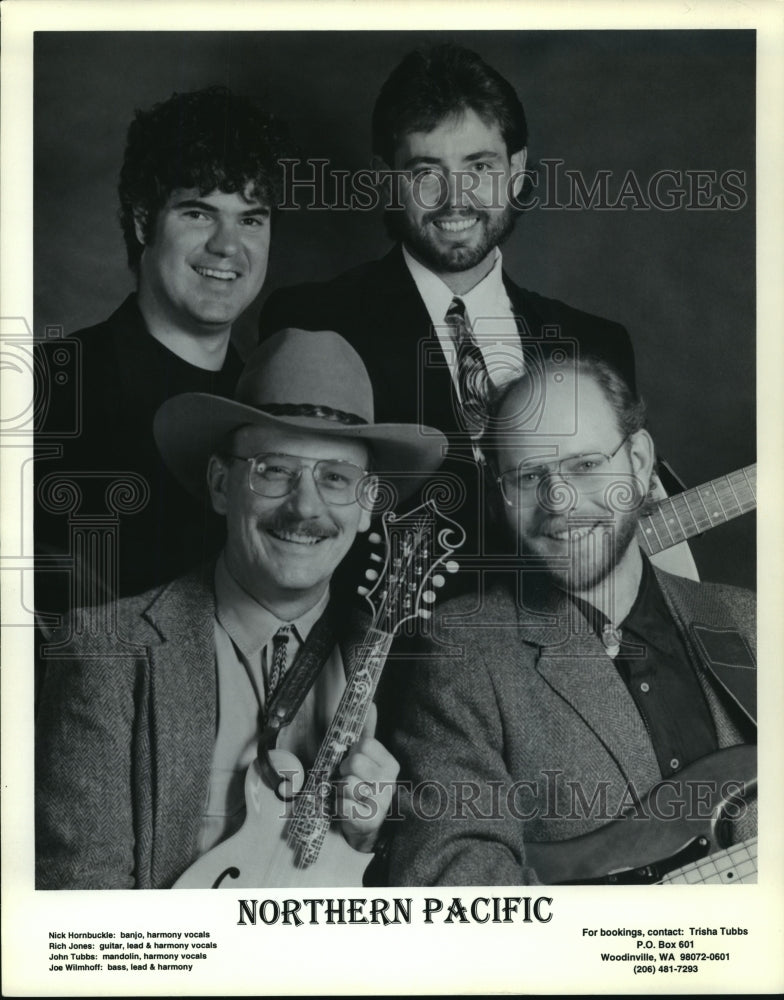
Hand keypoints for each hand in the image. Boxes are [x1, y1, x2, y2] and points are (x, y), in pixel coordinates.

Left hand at [335, 702, 398, 852]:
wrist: (367, 827)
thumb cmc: (364, 787)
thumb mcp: (368, 759)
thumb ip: (368, 732)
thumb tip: (372, 704)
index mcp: (391, 764)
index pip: (364, 744)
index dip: (353, 751)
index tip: (354, 761)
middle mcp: (390, 782)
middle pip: (354, 762)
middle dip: (344, 771)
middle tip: (349, 780)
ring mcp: (381, 802)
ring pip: (346, 783)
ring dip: (340, 790)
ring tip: (348, 796)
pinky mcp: (368, 820)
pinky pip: (342, 804)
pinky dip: (338, 807)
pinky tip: (347, 809)